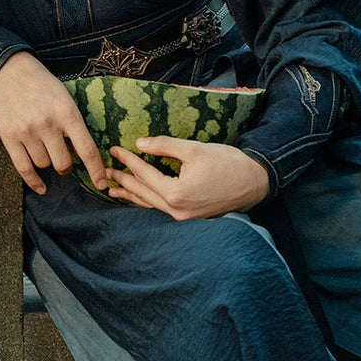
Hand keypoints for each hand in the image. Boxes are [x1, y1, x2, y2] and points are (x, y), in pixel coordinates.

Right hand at [0, 52, 106, 194]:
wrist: (9, 70)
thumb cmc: (41, 84)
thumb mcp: (65, 97)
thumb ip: (72, 123)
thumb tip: (81, 153)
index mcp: (67, 112)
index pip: (86, 149)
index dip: (96, 170)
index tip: (101, 183)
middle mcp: (48, 124)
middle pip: (63, 163)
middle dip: (66, 165)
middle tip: (62, 156)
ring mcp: (27, 131)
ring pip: (44, 164)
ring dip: (47, 161)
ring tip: (42, 146)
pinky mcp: (8, 137)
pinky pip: (23, 168)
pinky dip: (33, 181)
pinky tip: (40, 186)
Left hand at [104, 138, 268, 220]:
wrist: (255, 181)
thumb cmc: (227, 163)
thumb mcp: (194, 149)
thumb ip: (165, 146)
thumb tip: (140, 143)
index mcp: (175, 193)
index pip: (144, 174)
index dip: (128, 160)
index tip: (114, 149)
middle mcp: (176, 210)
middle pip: (142, 193)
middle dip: (123, 181)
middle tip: (106, 172)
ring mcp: (183, 217)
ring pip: (150, 205)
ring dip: (131, 196)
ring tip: (113, 191)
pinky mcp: (190, 217)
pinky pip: (161, 209)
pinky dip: (147, 202)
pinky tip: (139, 199)